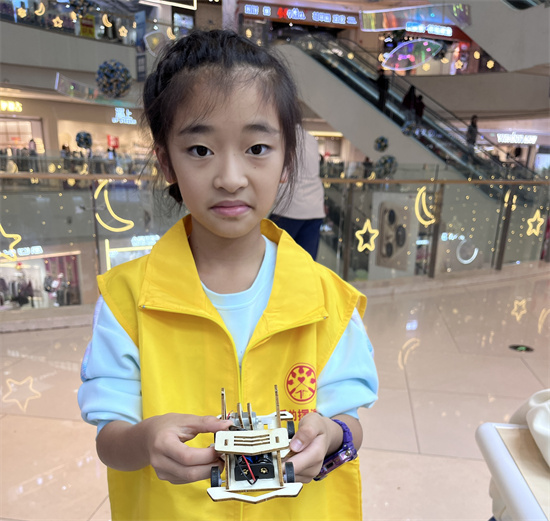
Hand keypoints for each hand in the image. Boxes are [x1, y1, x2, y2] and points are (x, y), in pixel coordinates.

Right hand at [97, 414, 232, 483]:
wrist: (146, 437)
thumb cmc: (165, 426)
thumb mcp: (185, 419)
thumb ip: (206, 423)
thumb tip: (226, 425)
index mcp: (163, 443)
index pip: (186, 456)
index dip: (206, 455)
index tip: (220, 448)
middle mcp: (160, 461)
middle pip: (189, 472)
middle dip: (210, 466)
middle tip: (223, 456)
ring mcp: (162, 472)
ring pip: (189, 478)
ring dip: (207, 471)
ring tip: (216, 458)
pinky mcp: (166, 477)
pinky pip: (186, 479)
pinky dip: (199, 473)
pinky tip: (206, 463)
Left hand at [285, 413, 338, 482]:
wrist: (324, 434)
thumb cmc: (318, 428)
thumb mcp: (313, 422)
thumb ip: (306, 431)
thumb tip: (295, 446)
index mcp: (316, 454)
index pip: (294, 466)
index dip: (280, 463)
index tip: (272, 455)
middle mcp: (313, 467)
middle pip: (288, 471)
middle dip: (279, 460)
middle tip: (278, 446)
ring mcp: (309, 473)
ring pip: (287, 474)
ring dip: (282, 463)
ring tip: (285, 449)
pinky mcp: (304, 476)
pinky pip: (289, 475)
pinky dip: (285, 466)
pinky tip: (288, 455)